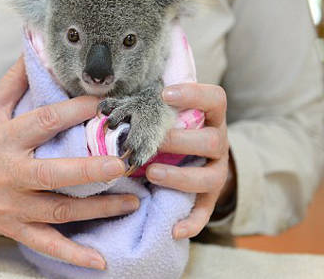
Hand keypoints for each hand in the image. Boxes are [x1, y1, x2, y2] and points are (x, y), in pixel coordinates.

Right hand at [0, 57, 138, 269]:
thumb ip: (16, 79)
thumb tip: (38, 45)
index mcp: (3, 138)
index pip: (44, 122)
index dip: (76, 111)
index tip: (107, 102)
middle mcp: (8, 173)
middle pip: (53, 173)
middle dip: (90, 169)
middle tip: (125, 161)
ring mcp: (13, 206)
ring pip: (59, 210)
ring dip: (98, 209)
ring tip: (134, 200)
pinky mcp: (16, 228)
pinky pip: (47, 244)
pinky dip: (73, 255)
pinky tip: (102, 262)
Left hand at [145, 83, 235, 238]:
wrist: (200, 157)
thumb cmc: (173, 129)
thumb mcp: (167, 115)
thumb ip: (147, 107)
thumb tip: (103, 106)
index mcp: (210, 117)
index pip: (215, 99)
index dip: (194, 95)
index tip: (165, 94)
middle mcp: (219, 143)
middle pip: (213, 141)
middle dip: (180, 142)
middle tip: (153, 142)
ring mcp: (217, 171)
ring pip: (209, 177)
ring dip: (180, 177)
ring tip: (152, 174)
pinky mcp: (210, 197)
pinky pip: (205, 212)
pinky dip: (192, 222)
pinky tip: (174, 230)